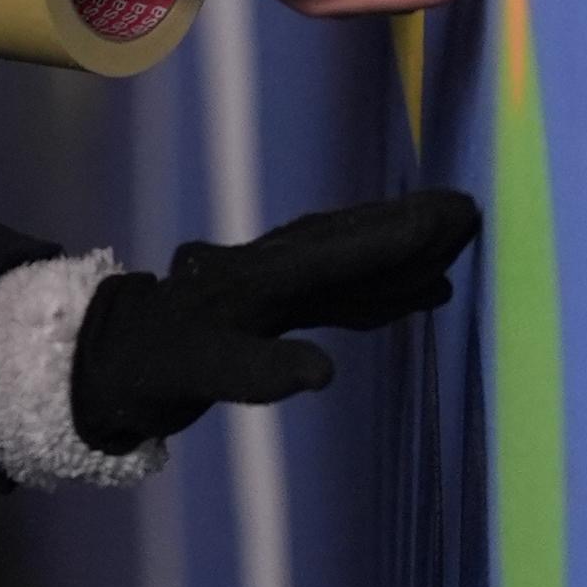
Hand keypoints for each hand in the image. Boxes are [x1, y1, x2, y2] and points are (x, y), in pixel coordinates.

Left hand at [66, 192, 479, 453]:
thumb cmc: (157, 368)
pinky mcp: (278, 297)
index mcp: (255, 278)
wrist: (117, 357)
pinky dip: (384, 281)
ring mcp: (275, 278)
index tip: (443, 218)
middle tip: (469, 210)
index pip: (333, 253)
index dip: (390, 239)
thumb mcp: (201, 376)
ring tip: (459, 237)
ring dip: (402, 247)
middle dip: (408, 226)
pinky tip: (424, 288)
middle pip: (348, 241)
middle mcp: (269, 267)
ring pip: (348, 256)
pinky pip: (342, 283)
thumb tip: (322, 373)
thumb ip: (258, 372)